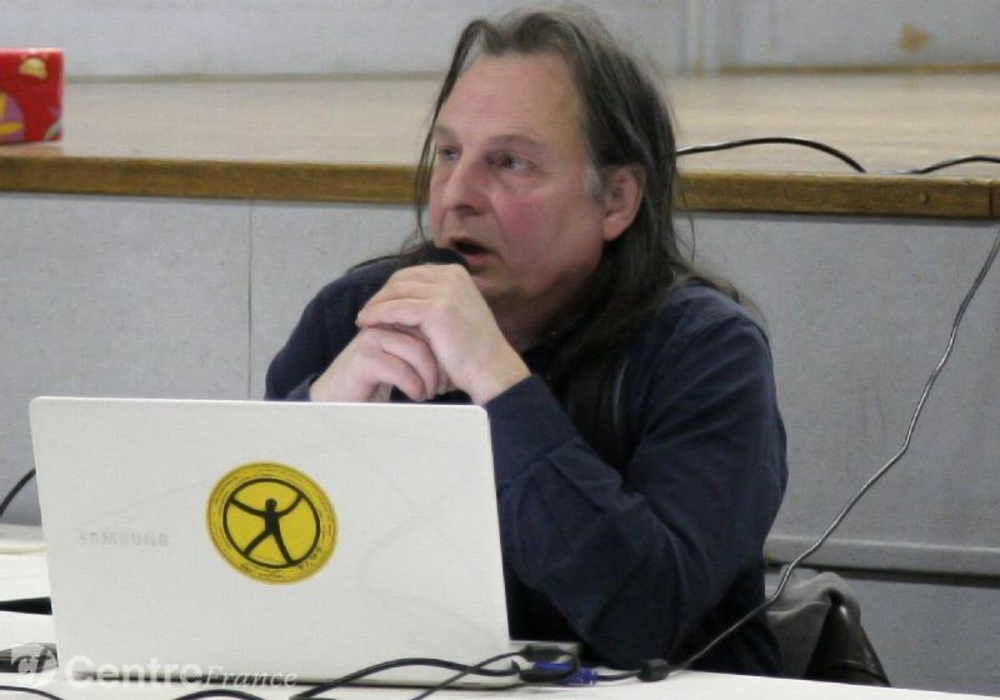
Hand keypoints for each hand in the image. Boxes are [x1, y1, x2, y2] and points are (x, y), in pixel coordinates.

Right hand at [308, 325, 443, 402]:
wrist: (339, 401)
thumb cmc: (375, 383)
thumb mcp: (403, 362)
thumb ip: (422, 349)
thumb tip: (461, 352)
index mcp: (394, 319)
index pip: (430, 324)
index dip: (445, 349)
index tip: (453, 373)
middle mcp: (383, 324)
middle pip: (427, 336)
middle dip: (440, 364)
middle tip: (445, 386)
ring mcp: (372, 338)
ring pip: (417, 352)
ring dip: (429, 378)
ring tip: (430, 393)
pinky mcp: (364, 358)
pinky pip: (401, 369)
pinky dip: (414, 386)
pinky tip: (417, 396)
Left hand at [355, 263, 529, 403]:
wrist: (490, 369)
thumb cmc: (472, 350)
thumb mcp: (455, 313)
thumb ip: (434, 300)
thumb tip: (402, 298)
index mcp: (456, 273)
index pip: (412, 274)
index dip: (391, 289)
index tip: (377, 304)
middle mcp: (451, 275)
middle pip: (401, 279)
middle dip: (381, 295)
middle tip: (366, 312)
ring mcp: (445, 290)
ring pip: (396, 292)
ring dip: (375, 305)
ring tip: (363, 319)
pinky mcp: (436, 308)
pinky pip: (396, 308)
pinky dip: (377, 314)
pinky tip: (366, 323)